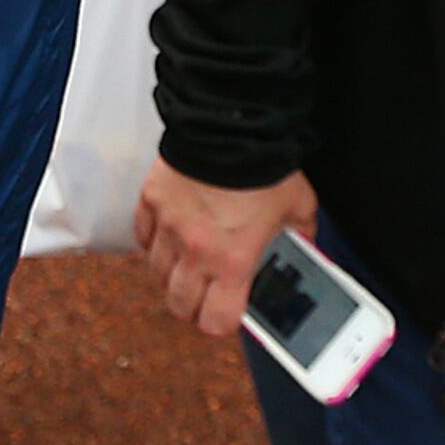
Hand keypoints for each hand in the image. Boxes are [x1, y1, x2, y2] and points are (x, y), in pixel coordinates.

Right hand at [133, 160, 315, 340]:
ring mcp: (168, 226)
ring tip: (188, 262)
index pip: (215, 321)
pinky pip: (142, 237)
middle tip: (205, 293)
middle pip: (178, 305)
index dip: (221, 322)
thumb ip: (299, 239)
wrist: (230, 122)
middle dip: (192, 306)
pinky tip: (171, 233)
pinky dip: (153, 242)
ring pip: (156, 274)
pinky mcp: (151, 201)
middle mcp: (196, 251)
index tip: (228, 311)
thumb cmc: (265, 165)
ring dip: (172, 274)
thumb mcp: (298, 209)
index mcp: (234, 260)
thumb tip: (303, 254)